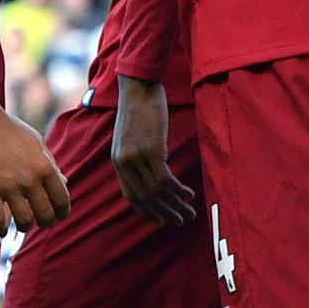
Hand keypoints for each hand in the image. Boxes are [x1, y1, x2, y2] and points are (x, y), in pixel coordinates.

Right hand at [0, 104, 72, 234]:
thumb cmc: (11, 130)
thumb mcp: (38, 143)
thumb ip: (51, 163)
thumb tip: (63, 182)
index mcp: (46, 168)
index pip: (61, 199)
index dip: (63, 211)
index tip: (61, 216)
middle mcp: (30, 181)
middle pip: (45, 213)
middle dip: (46, 221)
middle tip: (44, 222)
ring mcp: (9, 188)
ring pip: (24, 220)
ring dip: (26, 226)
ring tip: (25, 225)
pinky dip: (1, 229)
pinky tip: (2, 232)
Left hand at [110, 76, 195, 226]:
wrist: (138, 86)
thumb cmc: (140, 107)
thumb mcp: (134, 134)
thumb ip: (139, 154)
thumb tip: (156, 169)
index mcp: (118, 161)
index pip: (130, 195)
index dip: (147, 211)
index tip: (161, 220)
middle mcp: (124, 163)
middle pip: (143, 198)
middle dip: (164, 212)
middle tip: (180, 220)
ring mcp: (136, 157)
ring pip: (155, 191)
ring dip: (175, 204)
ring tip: (189, 211)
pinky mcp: (150, 150)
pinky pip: (164, 179)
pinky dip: (177, 190)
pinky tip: (188, 193)